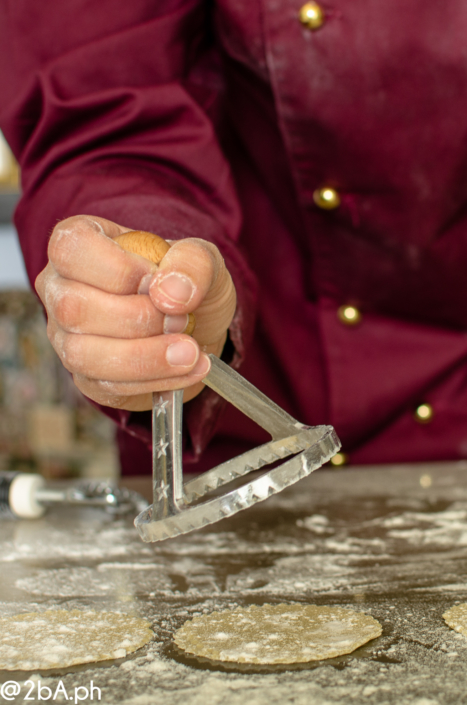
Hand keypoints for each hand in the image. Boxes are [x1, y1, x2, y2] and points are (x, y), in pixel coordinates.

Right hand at [35, 215, 236, 409]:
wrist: (197, 326)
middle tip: (180, 319)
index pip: (70, 250)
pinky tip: (188, 368)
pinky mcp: (86, 377)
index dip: (119, 269)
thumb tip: (171, 292)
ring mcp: (66, 337)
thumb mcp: (201, 259)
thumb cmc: (185, 283)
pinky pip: (107, 386)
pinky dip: (155, 379)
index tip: (157, 280)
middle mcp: (60, 290)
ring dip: (146, 356)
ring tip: (190, 351)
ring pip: (84, 355)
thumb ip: (192, 263)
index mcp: (78, 244)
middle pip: (73, 308)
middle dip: (137, 318)